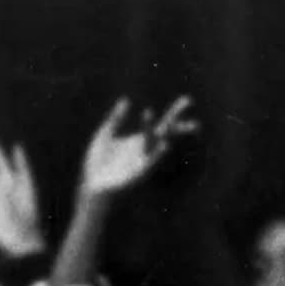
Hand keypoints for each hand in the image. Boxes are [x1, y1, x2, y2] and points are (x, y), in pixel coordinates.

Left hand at [74, 97, 197, 201]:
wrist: (92, 185)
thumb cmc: (98, 163)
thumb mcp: (105, 135)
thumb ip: (115, 119)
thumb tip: (126, 100)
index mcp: (140, 140)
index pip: (161, 124)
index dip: (175, 113)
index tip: (189, 100)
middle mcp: (145, 149)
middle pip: (166, 133)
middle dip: (180, 123)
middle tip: (192, 112)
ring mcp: (142, 161)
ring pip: (155, 144)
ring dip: (161, 133)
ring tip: (165, 121)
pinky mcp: (137, 173)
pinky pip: (150, 162)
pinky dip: (158, 154)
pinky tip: (165, 145)